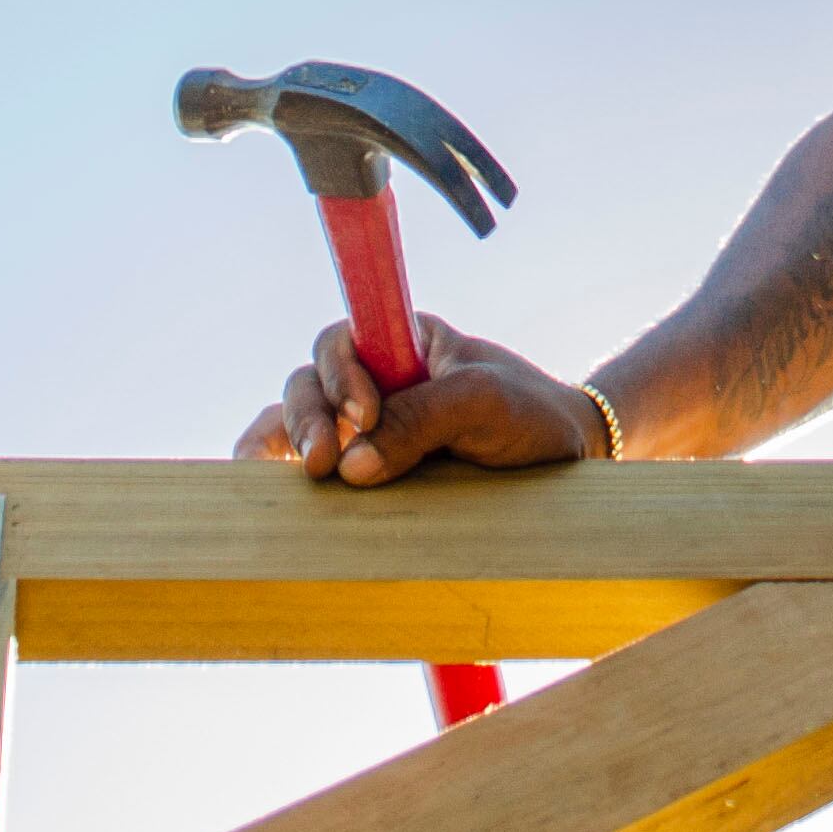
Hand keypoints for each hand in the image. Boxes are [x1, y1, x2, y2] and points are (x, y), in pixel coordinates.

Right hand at [233, 312, 611, 485]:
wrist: (566, 457)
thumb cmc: (530, 414)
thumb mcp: (485, 402)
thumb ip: (423, 420)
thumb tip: (351, 466)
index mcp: (399, 341)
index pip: (341, 341)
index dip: (339, 373)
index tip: (366, 416)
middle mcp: (373, 380)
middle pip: (310, 384)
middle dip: (310, 419)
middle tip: (327, 463)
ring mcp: (367, 428)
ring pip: (301, 424)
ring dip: (291, 447)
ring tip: (303, 483)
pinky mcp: (367, 472)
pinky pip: (309, 463)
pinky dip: (282, 472)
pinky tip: (266, 489)